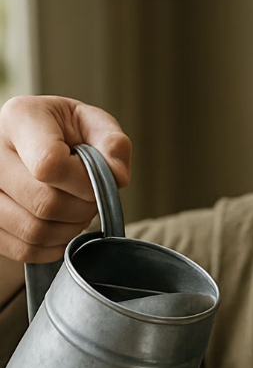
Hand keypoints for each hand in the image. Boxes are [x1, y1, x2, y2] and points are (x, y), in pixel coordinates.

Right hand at [0, 95, 130, 306]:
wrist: (32, 148)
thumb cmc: (67, 135)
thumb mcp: (94, 125)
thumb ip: (113, 143)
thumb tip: (117, 176)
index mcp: (20, 119)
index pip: (50, 165)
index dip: (83, 183)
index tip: (94, 180)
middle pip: (43, 203)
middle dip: (80, 209)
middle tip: (89, 199)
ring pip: (33, 230)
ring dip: (68, 230)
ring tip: (75, 211)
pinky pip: (23, 248)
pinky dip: (51, 247)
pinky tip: (60, 227)